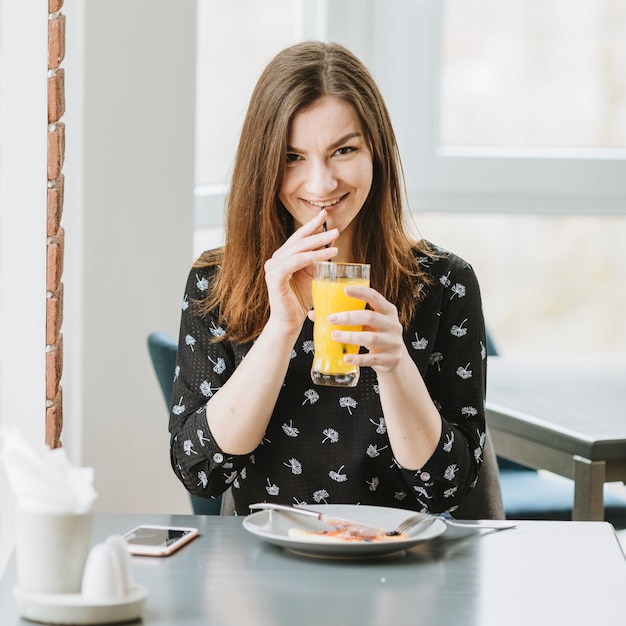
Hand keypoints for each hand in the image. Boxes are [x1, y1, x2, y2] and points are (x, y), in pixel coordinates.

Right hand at [264, 210, 337, 334]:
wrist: (290, 323)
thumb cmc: (301, 301)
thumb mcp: (313, 276)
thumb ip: (318, 261)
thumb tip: (332, 244)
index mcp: (284, 258)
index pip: (298, 238)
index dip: (311, 225)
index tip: (325, 214)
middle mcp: (275, 260)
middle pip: (298, 241)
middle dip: (318, 234)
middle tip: (336, 230)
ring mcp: (273, 268)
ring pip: (298, 251)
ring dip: (318, 246)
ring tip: (335, 245)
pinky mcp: (274, 278)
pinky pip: (293, 263)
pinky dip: (309, 258)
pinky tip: (324, 258)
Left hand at [321, 286, 406, 373]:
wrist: (394, 359)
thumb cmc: (375, 335)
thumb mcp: (366, 324)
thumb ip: (345, 317)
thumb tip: (314, 314)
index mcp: (387, 310)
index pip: (375, 297)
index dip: (361, 292)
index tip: (345, 290)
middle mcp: (393, 324)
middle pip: (370, 317)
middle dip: (349, 318)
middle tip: (331, 319)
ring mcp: (393, 342)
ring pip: (371, 338)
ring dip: (350, 337)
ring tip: (334, 336)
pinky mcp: (391, 359)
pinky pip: (372, 359)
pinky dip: (358, 358)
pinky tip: (345, 357)